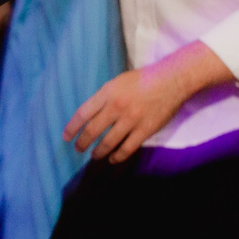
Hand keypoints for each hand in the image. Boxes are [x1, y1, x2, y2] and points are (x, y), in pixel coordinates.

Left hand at [64, 44, 225, 161]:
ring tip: (94, 155)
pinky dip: (118, 156)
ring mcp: (131, 120)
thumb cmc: (143, 79)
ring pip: (108, 142)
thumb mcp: (117, 82)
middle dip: (82, 143)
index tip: (66, 137)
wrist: (172, 80)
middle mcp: (116, 107)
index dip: (72, 127)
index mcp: (107, 93)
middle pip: (92, 131)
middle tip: (78, 149)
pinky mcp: (145, 130)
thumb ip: (103, 98)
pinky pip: (127, 148)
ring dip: (98, 152)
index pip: (82, 114)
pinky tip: (113, 159)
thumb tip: (89, 115)